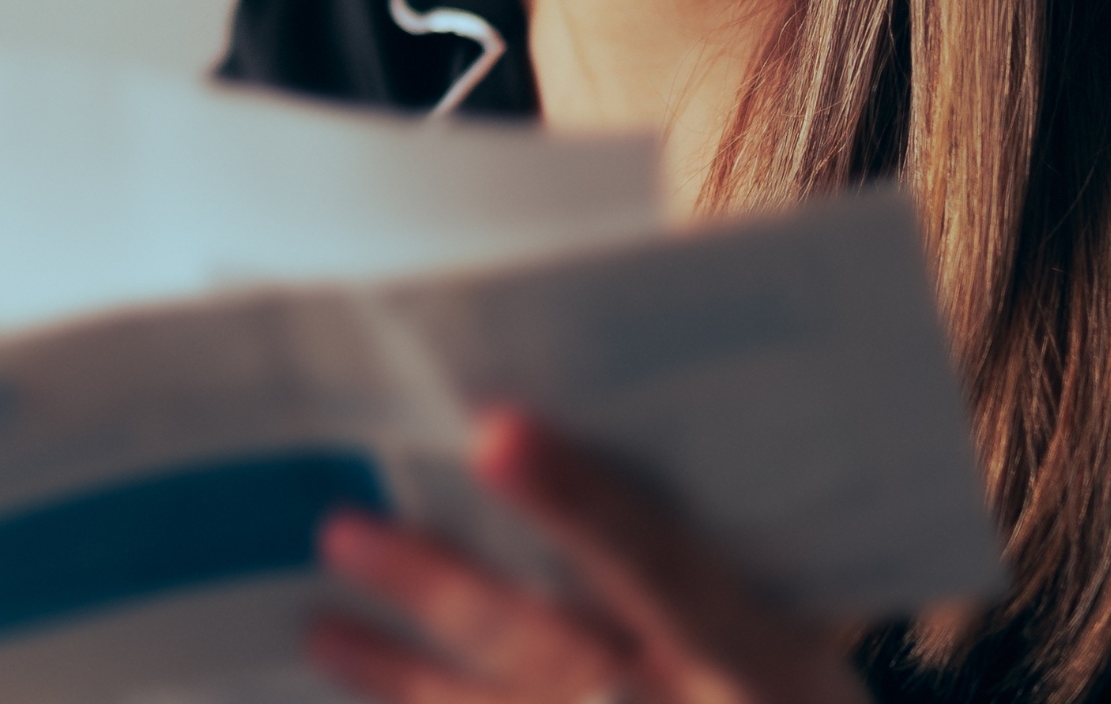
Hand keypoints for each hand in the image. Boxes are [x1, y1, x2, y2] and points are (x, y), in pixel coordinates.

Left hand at [309, 410, 871, 703]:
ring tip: (322, 630)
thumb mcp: (788, 638)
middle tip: (342, 532)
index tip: (495, 433)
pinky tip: (363, 691)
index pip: (656, 562)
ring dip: (402, 675)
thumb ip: (693, 562)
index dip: (576, 499)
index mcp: (748, 656)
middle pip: (542, 644)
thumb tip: (548, 446)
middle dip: (436, 589)